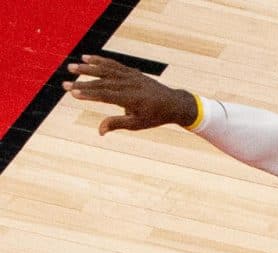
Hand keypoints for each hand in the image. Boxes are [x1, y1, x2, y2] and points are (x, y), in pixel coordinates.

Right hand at [63, 55, 196, 134]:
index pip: (106, 96)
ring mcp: (132, 76)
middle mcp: (130, 85)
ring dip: (88, 68)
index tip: (73, 93)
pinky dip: (100, 61)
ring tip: (71, 67)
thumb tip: (99, 132)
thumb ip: (117, 124)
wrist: (174, 103)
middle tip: (64, 84)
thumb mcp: (138, 124)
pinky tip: (87, 57)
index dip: (89, 95)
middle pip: (102, 82)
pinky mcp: (132, 72)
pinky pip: (114, 65)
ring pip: (107, 70)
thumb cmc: (155, 117)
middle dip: (82, 83)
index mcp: (132, 99)